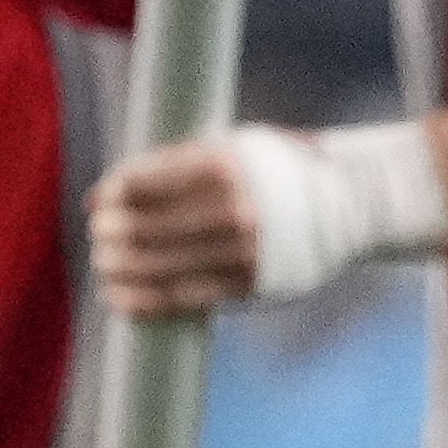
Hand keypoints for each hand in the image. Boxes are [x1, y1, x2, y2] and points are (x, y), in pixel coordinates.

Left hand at [94, 119, 447, 315]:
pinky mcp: (247, 284)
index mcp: (221, 164)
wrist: (349, 205)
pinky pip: (180, 297)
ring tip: (103, 265)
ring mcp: (239, 250)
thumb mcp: (234, 146)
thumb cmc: (279, 169)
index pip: (140, 182)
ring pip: (153, 266)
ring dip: (116, 268)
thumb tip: (109, 191)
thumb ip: (178, 164)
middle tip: (98, 234)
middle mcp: (229, 208)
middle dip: (108, 233)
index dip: (110, 193)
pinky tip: (118, 298)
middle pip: (140, 227)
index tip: (98, 201)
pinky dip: (141, 300)